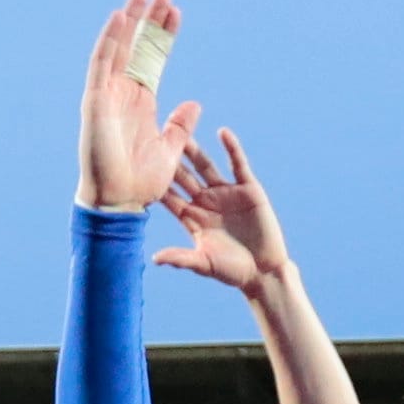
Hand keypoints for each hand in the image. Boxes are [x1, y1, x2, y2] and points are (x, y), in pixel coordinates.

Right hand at [77, 0, 200, 211]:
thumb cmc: (141, 182)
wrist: (120, 203)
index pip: (153, 60)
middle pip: (137, 48)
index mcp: (141, 103)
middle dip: (149, 21)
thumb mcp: (170, 149)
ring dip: (130, 21)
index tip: (176, 13)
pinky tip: (120, 17)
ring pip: (119, 49)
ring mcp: (107, 95)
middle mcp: (123, 94)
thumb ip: (180, 125)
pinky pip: (101, 64)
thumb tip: (194, 103)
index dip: (164, 36)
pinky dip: (110, 40)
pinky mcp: (95, 101)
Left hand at [154, 129, 289, 293]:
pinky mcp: (248, 189)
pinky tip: (223, 132)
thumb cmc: (232, 272)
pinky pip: (237, 164)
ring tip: (183, 130)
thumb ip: (181, 259)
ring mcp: (226, 193)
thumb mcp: (204, 265)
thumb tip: (156, 259)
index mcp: (192, 218)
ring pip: (206, 166)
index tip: (138, 168)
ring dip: (195, 150)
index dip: (157, 183)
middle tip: (154, 138)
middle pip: (184, 176)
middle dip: (171, 159)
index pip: (170, 197)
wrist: (264, 271)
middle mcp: (206, 202)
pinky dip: (232, 148)